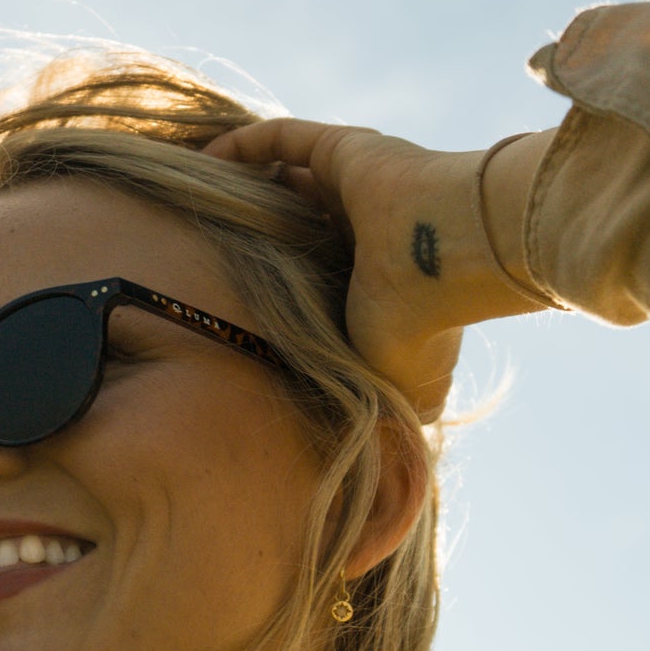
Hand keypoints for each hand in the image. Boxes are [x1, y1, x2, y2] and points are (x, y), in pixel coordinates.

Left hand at [203, 119, 540, 421]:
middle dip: (255, 232)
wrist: (456, 259)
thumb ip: (377, 429)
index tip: (230, 306)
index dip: (280, 284)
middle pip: (296, 223)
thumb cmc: (423, 328)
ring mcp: (354, 186)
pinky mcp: (344, 150)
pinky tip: (203, 157)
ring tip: (193, 200)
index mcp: (376, 278)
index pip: (318, 275)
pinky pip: (281, 140)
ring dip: (244, 185)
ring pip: (286, 179)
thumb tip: (371, 510)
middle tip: (197, 249)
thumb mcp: (393, 393)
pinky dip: (241, 146)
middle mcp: (365, 228)